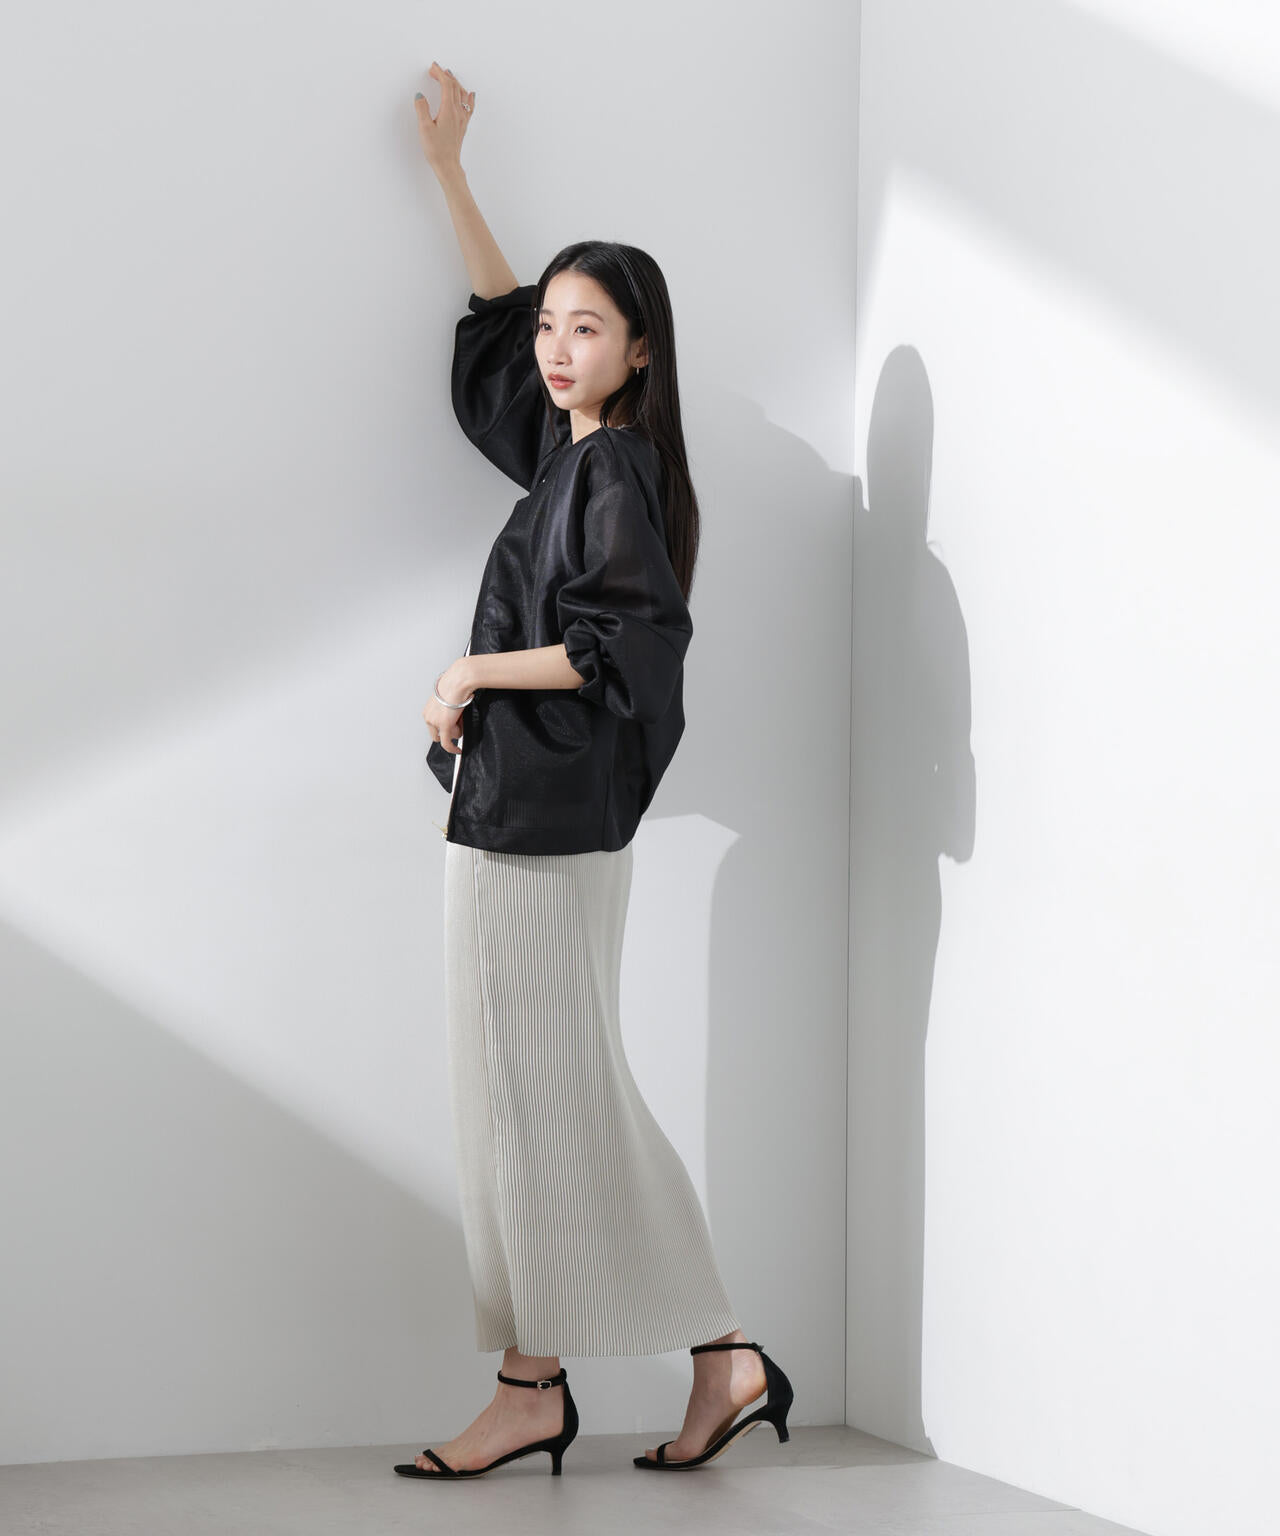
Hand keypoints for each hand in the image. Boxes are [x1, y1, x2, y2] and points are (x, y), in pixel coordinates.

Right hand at [414, 62, 474, 179]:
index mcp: (449, 110)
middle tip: (436, 69)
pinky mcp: (463, 125)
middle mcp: (458, 112)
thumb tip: (420, 96)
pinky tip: (470, 94)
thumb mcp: (424, 128)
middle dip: (445, 75)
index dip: (439, 73)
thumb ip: (422, 109)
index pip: (446, 85)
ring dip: (455, 83)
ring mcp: (462, 119)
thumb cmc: (436, 149)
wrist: (448, 165)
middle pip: (455, 87)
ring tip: (448, 76)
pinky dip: (468, 96)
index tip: (432, 67)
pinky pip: (469, 106)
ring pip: (462, 94)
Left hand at [422, 659, 473, 754]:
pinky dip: (452, 749)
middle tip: (459, 722)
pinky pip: (446, 744)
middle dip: (448, 732)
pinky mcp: (444, 726)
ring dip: (456, 731)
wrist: (459, 680)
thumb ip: (447, 708)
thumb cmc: (456, 684)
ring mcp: (435, 722)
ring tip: (462, 718)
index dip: (444, 727)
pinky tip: (458, 750)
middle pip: (436, 734)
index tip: (453, 728)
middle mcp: (428, 716)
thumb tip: (454, 715)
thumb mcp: (448, 697)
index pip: (433, 726)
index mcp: (428, 709)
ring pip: (445, 737)